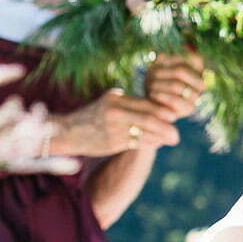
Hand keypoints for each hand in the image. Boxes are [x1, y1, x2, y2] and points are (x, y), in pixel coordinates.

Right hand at [55, 88, 180, 156]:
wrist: (66, 132)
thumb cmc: (93, 118)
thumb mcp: (110, 105)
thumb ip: (131, 107)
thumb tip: (162, 113)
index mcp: (116, 97)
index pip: (148, 102)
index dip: (164, 111)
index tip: (174, 117)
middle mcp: (115, 109)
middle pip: (150, 117)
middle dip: (167, 126)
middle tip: (177, 135)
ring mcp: (113, 126)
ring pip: (146, 131)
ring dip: (162, 137)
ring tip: (172, 139)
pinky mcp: (111, 141)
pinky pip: (137, 143)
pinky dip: (150, 143)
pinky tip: (155, 144)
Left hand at [144, 50, 206, 121]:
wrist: (153, 104)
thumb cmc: (158, 81)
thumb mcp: (159, 67)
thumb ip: (164, 58)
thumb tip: (165, 55)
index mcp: (198, 70)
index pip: (194, 58)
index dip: (174, 57)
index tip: (161, 59)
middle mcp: (201, 83)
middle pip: (181, 71)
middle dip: (163, 72)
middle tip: (152, 74)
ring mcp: (196, 96)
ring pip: (177, 86)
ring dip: (160, 84)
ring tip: (150, 85)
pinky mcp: (188, 108)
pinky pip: (174, 100)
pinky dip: (161, 96)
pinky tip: (153, 94)